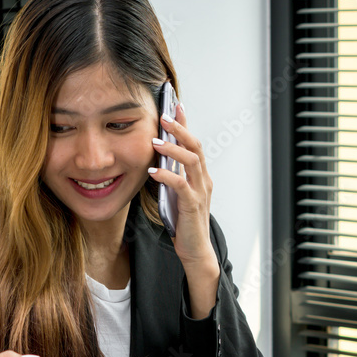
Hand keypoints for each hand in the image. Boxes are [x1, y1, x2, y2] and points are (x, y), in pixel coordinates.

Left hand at [149, 103, 220, 317]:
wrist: (195, 251)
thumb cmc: (183, 224)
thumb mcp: (175, 194)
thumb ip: (170, 176)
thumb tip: (155, 158)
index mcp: (199, 176)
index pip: (193, 143)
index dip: (185, 123)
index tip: (175, 104)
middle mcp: (203, 180)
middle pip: (195, 146)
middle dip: (180, 129)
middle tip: (164, 115)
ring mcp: (200, 192)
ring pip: (191, 161)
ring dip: (173, 148)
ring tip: (155, 140)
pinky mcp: (192, 206)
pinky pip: (181, 185)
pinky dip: (167, 175)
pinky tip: (153, 171)